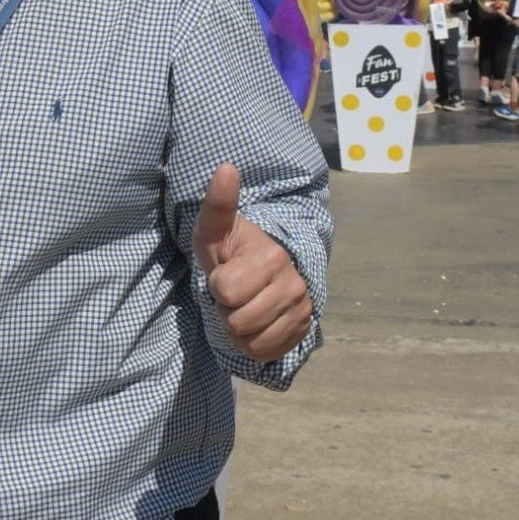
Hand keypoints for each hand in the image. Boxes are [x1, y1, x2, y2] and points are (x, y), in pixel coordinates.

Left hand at [192, 163, 311, 361]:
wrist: (260, 268)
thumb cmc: (230, 250)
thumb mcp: (214, 229)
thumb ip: (218, 203)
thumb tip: (226, 167)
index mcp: (271, 256)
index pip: (225, 292)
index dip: (216, 286)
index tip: (225, 271)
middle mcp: (294, 283)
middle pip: (237, 321)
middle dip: (226, 309)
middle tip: (234, 291)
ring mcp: (303, 308)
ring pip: (250, 339)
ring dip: (237, 327)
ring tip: (244, 304)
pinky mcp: (303, 329)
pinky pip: (264, 352)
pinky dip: (252, 343)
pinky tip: (256, 321)